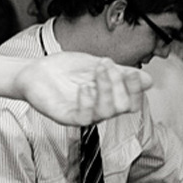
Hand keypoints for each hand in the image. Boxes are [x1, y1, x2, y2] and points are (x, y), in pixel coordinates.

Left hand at [16, 55, 150, 126]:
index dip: (136, 89)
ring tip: (97, 70)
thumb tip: (148, 80)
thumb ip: (119, 72)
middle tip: (106, 64)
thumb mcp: (95, 65)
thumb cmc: (64, 70)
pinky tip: (84, 87)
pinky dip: (88, 102)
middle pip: (123, 106)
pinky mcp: (66, 117)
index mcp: (108, 98)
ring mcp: (83, 114)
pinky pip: (84, 118)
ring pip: (106, 112)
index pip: (132, 102)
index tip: (132, 72)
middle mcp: (98, 109)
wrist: (34, 71)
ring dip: (106, 89)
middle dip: (119, 83)